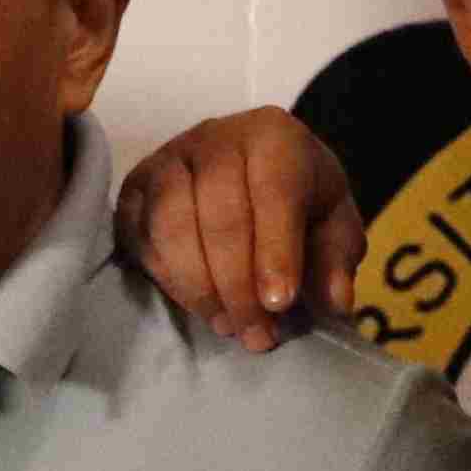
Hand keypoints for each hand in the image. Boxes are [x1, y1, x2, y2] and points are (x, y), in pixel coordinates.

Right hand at [111, 109, 362, 354]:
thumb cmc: (298, 202)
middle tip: (256, 334)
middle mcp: (215, 138)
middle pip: (220, 216)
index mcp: (273, 135)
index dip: (276, 251)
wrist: (248, 176)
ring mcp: (166, 161)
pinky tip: (198, 305)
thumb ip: (336, 259)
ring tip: (228, 325)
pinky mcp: (134, 190)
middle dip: (238, 286)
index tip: (279, 304)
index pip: (274, 192)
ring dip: (199, 287)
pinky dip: (168, 280)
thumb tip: (333, 301)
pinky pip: (140, 239)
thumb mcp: (333, 225)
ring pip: (172, 227)